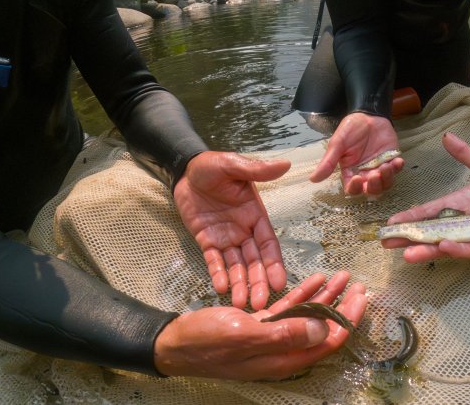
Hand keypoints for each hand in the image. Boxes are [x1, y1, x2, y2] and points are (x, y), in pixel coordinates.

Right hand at [154, 271, 366, 380]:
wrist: (174, 344)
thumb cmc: (207, 341)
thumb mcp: (246, 335)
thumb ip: (285, 333)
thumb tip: (322, 329)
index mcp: (284, 358)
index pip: (327, 341)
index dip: (347, 320)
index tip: (361, 299)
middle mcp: (283, 350)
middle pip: (323, 328)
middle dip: (343, 307)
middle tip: (359, 285)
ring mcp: (272, 337)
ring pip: (308, 316)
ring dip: (326, 296)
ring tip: (343, 276)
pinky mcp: (260, 326)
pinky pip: (290, 310)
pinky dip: (303, 295)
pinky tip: (315, 280)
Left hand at [174, 151, 290, 309]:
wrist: (183, 171)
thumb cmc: (211, 166)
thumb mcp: (233, 165)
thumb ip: (257, 169)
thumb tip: (285, 164)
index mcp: (255, 215)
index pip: (268, 243)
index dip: (274, 264)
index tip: (280, 284)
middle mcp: (244, 230)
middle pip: (254, 261)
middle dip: (257, 282)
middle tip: (259, 305)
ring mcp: (226, 238)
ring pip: (236, 265)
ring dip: (239, 284)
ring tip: (240, 304)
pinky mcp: (207, 241)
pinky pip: (214, 261)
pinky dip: (217, 274)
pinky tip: (220, 288)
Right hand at [309, 112, 404, 196]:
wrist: (368, 114)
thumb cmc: (351, 128)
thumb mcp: (337, 144)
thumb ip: (328, 162)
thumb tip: (312, 179)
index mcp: (351, 172)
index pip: (353, 189)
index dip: (355, 188)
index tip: (357, 178)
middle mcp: (366, 173)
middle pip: (372, 190)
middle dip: (375, 186)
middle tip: (375, 174)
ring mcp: (380, 167)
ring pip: (386, 184)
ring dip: (387, 178)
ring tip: (387, 166)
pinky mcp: (392, 160)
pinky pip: (397, 170)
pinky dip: (398, 168)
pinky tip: (397, 161)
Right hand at [382, 132, 469, 261]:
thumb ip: (465, 154)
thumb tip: (447, 136)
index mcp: (457, 205)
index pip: (429, 213)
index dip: (411, 218)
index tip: (391, 223)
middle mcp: (462, 224)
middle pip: (432, 234)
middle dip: (411, 240)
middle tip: (387, 244)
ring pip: (448, 246)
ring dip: (429, 250)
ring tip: (409, 254)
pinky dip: (459, 249)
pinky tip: (444, 245)